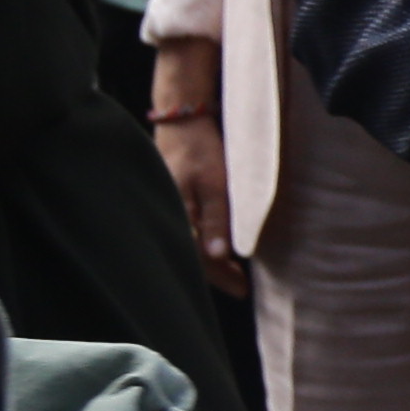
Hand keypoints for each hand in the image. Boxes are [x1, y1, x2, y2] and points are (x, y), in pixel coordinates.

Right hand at [152, 108, 237, 278]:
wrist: (182, 121)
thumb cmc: (199, 149)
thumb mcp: (214, 183)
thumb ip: (216, 220)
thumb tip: (220, 256)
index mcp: (175, 216)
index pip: (197, 258)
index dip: (220, 276)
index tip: (241, 289)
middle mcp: (168, 216)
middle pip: (191, 256)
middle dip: (216, 273)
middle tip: (241, 287)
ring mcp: (168, 208)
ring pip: (190, 245)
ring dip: (211, 260)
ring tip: (234, 273)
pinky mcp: (172, 201)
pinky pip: (188, 230)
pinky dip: (203, 243)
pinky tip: (217, 248)